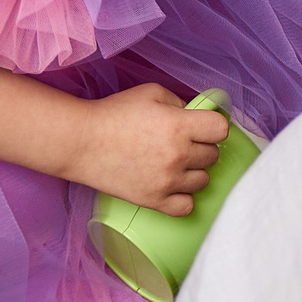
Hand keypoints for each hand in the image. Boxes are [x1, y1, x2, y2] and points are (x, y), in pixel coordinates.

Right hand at [69, 83, 230, 216]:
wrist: (80, 142)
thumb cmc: (114, 113)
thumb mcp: (154, 93)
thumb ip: (182, 103)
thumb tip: (198, 115)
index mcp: (181, 126)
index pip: (222, 130)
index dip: (213, 126)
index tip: (203, 126)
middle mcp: (178, 155)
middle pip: (213, 156)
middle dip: (201, 147)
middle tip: (182, 143)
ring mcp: (166, 181)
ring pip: (203, 181)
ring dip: (194, 172)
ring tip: (175, 164)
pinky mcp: (152, 200)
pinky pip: (186, 207)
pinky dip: (183, 198)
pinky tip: (173, 186)